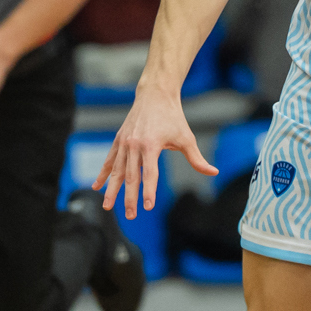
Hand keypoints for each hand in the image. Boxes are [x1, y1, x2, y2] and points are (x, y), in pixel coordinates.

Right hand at [94, 85, 216, 217]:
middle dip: (130, 197)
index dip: (149, 191)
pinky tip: (96, 186)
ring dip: (112, 190)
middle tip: (130, 215)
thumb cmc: (173, 117)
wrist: (155, 95)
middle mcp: (134, 145)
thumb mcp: (186, 138)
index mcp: (151, 145)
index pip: (149, 173)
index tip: (147, 207)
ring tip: (107, 206)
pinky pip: (109, 160)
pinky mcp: (119, 140)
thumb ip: (196, 158)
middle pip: (130, 176)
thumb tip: (213, 171)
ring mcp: (124, 142)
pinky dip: (103, 174)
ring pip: (116, 170)